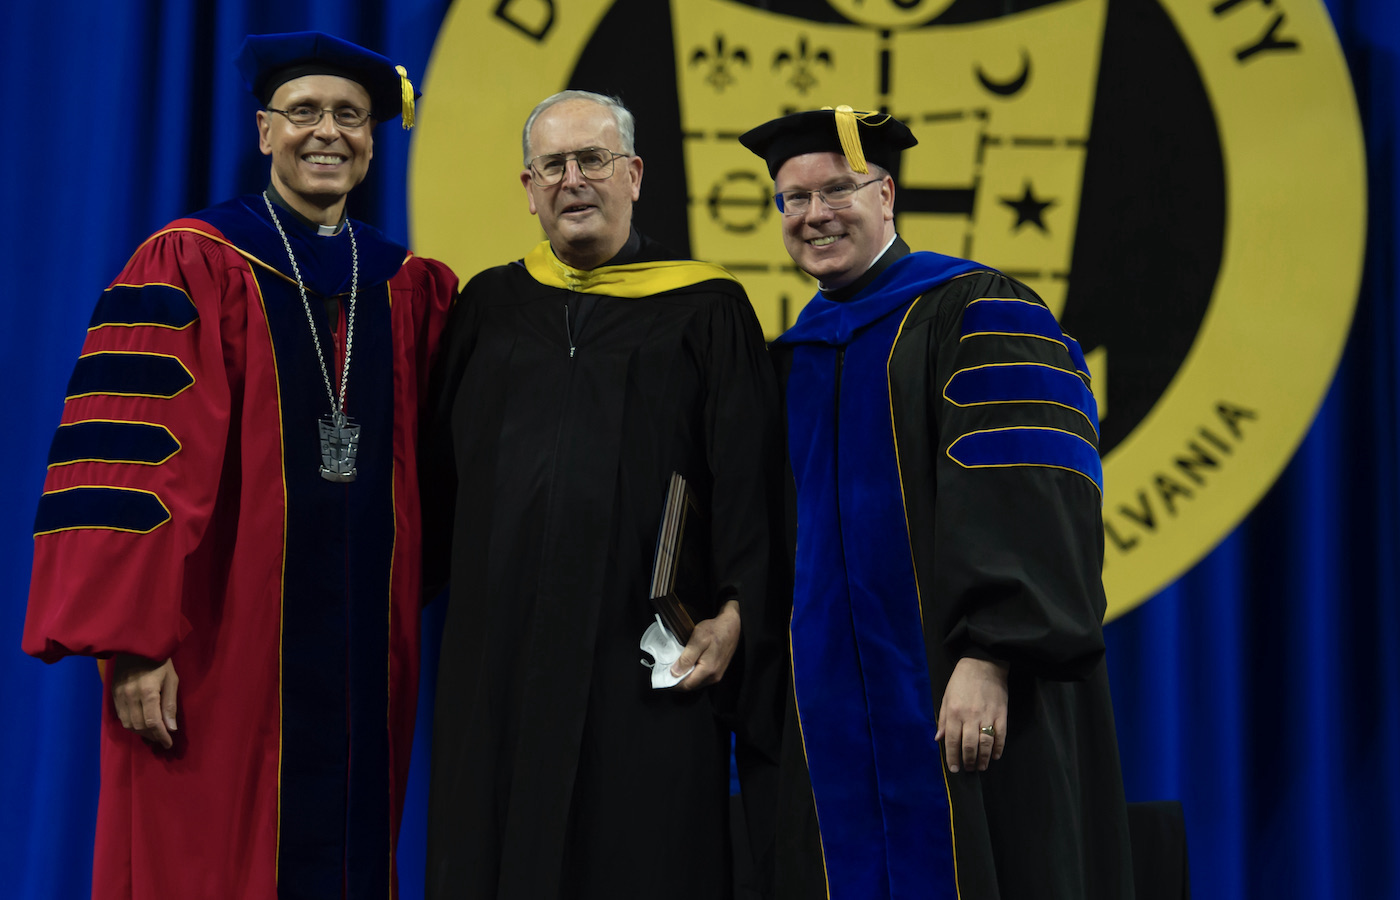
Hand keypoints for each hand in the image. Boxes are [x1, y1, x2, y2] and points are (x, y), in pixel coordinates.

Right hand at [111, 654, 178, 748]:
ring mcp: (119, 696)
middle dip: (152, 736)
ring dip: (141, 732)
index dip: (161, 736)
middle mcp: (130, 696)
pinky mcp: (113, 694)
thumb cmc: (159, 661)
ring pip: (128, 724)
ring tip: (153, 734)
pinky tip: (141, 724)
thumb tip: (171, 728)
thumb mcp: (172, 679)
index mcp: (148, 692)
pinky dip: (131, 724)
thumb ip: (170, 705)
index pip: (153, 722)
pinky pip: (121, 717)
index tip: (168, 743)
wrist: (136, 645)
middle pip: (140, 726)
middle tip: (163, 739)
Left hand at [671, 600, 740, 690]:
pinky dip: (692, 673)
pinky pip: (702, 677)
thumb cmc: (715, 630)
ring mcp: (717, 674)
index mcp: (708, 670)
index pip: (686, 685)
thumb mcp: (698, 640)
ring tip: (674, 668)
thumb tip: (674, 673)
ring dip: (685, 677)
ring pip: (696, 682)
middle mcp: (714, 676)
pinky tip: (686, 665)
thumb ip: (687, 658)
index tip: (662, 677)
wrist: (733, 625)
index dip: (673, 683)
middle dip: (677, 681)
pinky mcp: (718, 670)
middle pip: (691, 685)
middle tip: (665, 671)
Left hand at [935, 657, 1008, 773]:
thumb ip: (943, 719)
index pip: (952, 741)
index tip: (954, 768)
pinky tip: (994, 756)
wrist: (984, 664)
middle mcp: (970, 716)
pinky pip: (1001, 736)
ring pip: (985, 744)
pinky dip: (998, 748)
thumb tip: (939, 739)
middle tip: (968, 769)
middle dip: (968, 761)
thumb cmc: (961, 680)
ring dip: (983, 759)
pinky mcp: (1002, 714)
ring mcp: (987, 716)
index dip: (952, 757)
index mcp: (954, 712)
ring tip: (981, 766)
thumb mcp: (946, 697)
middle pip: (969, 746)